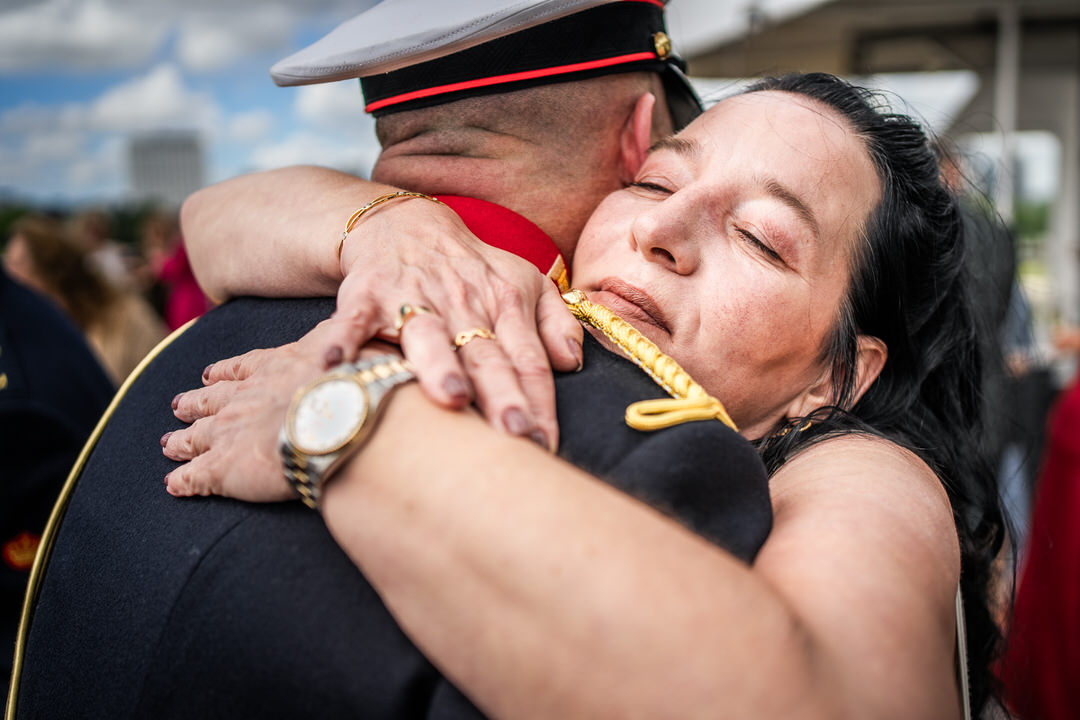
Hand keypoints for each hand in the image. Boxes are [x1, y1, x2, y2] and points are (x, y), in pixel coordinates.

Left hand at [162, 320, 353, 501]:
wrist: (338, 421)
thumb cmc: (352, 384)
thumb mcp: (350, 343)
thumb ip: (341, 336)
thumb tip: (343, 328)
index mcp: (271, 368)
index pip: (241, 368)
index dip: (225, 373)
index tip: (210, 375)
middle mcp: (241, 398)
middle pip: (209, 400)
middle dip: (193, 402)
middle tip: (177, 405)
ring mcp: (227, 432)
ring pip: (193, 436)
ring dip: (179, 440)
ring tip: (167, 443)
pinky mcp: (222, 469)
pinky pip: (194, 476)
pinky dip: (182, 480)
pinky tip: (173, 485)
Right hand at [325, 198, 581, 449]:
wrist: (406, 224)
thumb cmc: (472, 268)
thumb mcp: (524, 283)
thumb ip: (556, 323)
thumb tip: (573, 363)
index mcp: (505, 304)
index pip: (529, 359)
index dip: (540, 401)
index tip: (546, 444)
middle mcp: (463, 303)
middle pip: (486, 355)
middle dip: (501, 394)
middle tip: (515, 434)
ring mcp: (413, 298)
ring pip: (429, 336)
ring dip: (438, 366)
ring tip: (450, 399)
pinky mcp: (366, 295)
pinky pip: (353, 320)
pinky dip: (342, 339)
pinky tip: (335, 364)